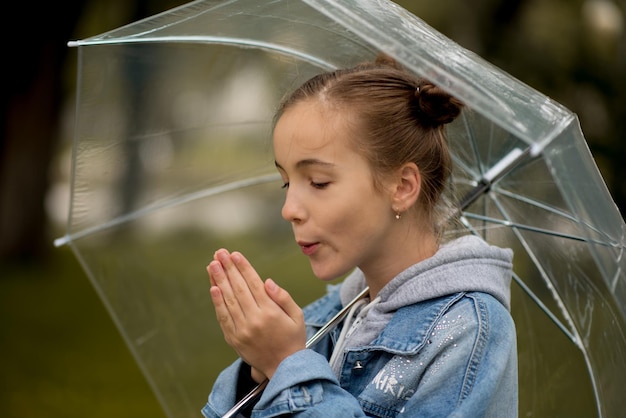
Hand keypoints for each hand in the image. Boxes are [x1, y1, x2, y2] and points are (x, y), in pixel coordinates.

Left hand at [207, 249, 305, 379]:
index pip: (253, 284)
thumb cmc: (293, 339)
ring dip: (218, 280)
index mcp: (270, 312)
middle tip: (220, 253)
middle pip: (238, 289)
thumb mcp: (297, 316)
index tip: (235, 254)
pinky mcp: (234, 339)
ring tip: (212, 265)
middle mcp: (254, 320)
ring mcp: (242, 330)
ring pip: (228, 300)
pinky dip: (217, 302)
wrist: (284, 368)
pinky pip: (223, 317)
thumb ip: (283, 297)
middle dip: (228, 268)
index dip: (243, 267)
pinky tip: (213, 287)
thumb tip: (267, 281)